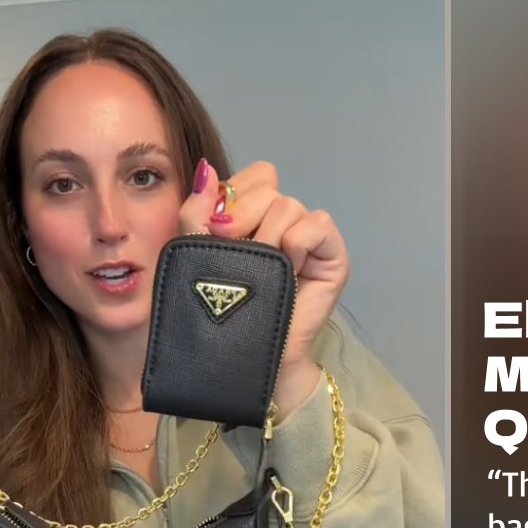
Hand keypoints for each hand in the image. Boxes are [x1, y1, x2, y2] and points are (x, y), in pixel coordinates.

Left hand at [179, 159, 349, 415]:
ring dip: (267, 236)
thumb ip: (196, 213)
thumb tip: (207, 171)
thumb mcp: (197, 255)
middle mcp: (286, 222)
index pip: (257, 176)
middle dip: (243, 216)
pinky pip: (317, 224)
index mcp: (258, 217)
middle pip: (269, 187)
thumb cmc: (222, 312)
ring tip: (261, 271)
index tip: (215, 229)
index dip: (235, 193)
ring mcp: (311, 238)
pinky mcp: (332, 256)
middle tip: (229, 248)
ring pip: (289, 205)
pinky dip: (297, 241)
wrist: (245, 356)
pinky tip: (287, 268)